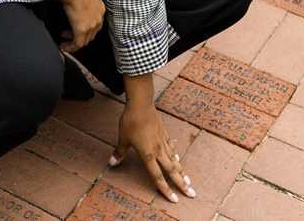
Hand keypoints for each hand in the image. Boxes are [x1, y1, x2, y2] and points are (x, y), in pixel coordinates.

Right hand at [59, 0, 103, 52]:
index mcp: (100, 9)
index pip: (95, 25)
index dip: (86, 29)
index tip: (76, 28)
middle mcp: (98, 18)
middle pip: (90, 34)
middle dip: (79, 35)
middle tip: (68, 33)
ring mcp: (91, 25)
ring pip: (84, 40)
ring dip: (73, 41)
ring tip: (65, 39)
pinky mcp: (82, 30)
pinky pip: (77, 44)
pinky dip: (70, 48)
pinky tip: (64, 47)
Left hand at [110, 74, 192, 202]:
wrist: (141, 104)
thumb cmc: (131, 121)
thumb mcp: (122, 138)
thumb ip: (119, 153)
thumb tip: (111, 164)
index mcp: (147, 154)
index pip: (157, 176)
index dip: (165, 189)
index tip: (174, 199)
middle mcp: (158, 150)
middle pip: (172, 171)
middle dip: (181, 184)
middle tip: (191, 194)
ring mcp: (162, 141)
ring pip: (174, 160)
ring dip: (182, 172)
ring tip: (189, 181)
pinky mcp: (163, 133)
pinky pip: (171, 147)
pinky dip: (176, 155)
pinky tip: (178, 159)